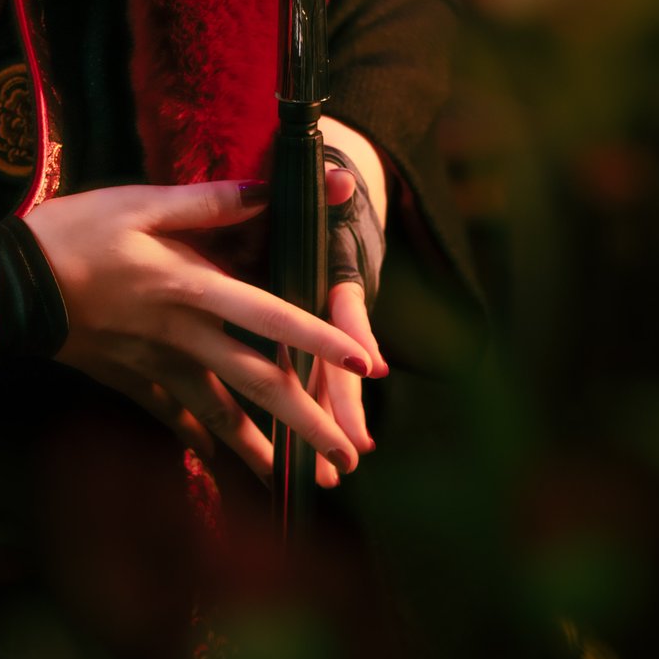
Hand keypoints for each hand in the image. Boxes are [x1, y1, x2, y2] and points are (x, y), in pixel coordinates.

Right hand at [22, 180, 374, 479]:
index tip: (363, 366)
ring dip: (259, 450)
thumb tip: (269, 191)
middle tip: (345, 461)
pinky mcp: (130, 380)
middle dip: (305, 424)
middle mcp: (182, 336)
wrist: (5, 287)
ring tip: (296, 480)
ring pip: (218, 415)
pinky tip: (219, 463)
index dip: (319, 340)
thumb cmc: (71, 234)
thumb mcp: (138, 203)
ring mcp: (155, 365)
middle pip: (256, 384)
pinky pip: (171, 418)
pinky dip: (197, 442)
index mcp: (190, 288)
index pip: (270, 317)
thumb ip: (208, 202)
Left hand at [314, 168, 389, 487]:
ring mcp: (316, 332)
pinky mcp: (293, 343)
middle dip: (343, 409)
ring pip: (320, 385)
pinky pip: (295, 385)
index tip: (370, 368)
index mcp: (331, 274)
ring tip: (326, 479)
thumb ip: (328, 186)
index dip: (356, 337)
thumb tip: (342, 179)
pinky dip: (297, 419)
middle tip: (349, 456)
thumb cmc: (314, 200)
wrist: (327, 198)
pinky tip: (288, 464)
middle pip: (337, 365)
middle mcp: (329, 310)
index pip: (346, 310)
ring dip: (325, 428)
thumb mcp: (316, 193)